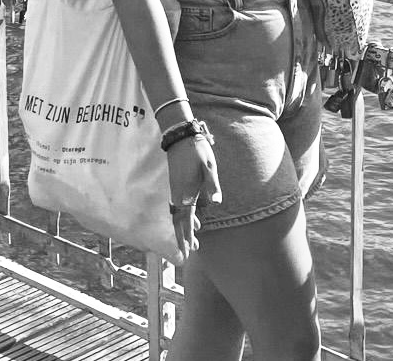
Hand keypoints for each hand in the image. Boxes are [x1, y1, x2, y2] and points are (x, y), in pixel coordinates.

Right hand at [167, 135, 221, 260]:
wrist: (180, 138)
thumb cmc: (197, 151)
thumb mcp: (209, 166)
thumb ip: (212, 185)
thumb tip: (216, 203)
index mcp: (187, 193)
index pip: (186, 220)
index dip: (187, 236)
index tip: (189, 251)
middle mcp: (179, 195)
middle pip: (179, 222)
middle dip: (183, 238)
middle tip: (187, 254)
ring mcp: (176, 190)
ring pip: (178, 215)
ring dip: (184, 229)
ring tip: (192, 242)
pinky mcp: (177, 185)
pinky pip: (179, 207)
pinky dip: (184, 217)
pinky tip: (193, 219)